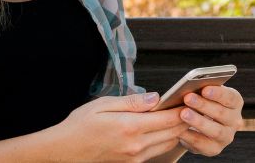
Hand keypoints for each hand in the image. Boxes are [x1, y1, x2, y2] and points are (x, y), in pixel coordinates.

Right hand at [53, 92, 188, 161]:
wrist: (67, 150)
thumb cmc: (80, 126)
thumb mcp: (102, 104)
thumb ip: (131, 102)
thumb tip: (155, 98)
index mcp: (129, 126)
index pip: (167, 119)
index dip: (180, 109)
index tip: (186, 100)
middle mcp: (136, 144)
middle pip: (173, 133)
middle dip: (183, 119)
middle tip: (186, 106)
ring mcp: (136, 156)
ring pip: (169, 143)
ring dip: (176, 131)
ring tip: (175, 117)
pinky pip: (157, 151)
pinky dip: (164, 140)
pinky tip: (160, 130)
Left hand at [177, 85, 243, 155]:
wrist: (193, 125)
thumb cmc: (197, 103)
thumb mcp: (200, 94)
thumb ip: (198, 90)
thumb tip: (187, 87)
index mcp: (234, 103)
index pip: (231, 97)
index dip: (218, 93)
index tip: (204, 89)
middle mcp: (234, 120)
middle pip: (222, 113)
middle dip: (204, 105)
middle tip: (188, 98)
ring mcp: (226, 136)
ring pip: (216, 130)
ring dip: (199, 122)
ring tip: (183, 113)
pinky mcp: (214, 148)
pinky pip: (203, 144)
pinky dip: (190, 136)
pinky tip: (179, 130)